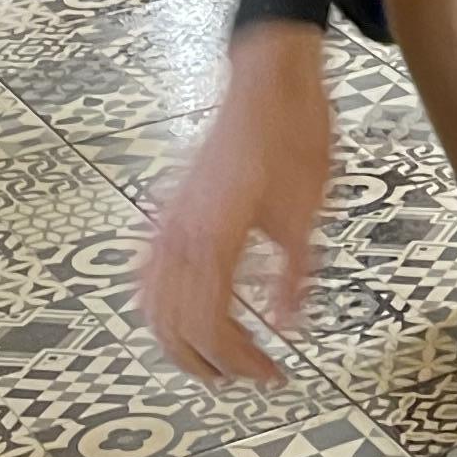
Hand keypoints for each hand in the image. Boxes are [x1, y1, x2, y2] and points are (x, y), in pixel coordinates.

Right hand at [139, 27, 329, 385]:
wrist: (270, 78)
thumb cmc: (293, 132)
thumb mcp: (309, 210)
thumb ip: (294, 275)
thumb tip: (288, 326)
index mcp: (215, 237)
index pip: (212, 325)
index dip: (239, 360)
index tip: (272, 374)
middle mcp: (181, 233)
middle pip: (174, 325)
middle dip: (207, 362)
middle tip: (246, 378)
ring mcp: (169, 219)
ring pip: (153, 303)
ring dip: (179, 340)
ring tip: (217, 359)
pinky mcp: (171, 206)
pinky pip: (148, 269)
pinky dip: (156, 303)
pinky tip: (175, 313)